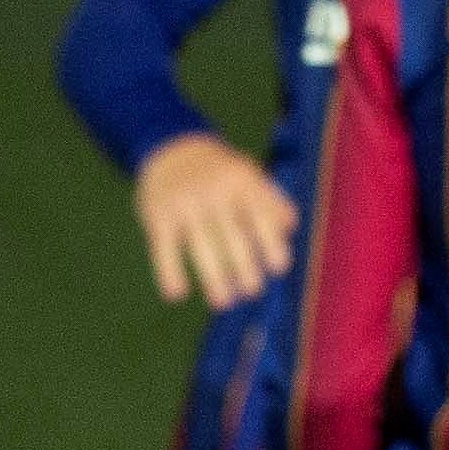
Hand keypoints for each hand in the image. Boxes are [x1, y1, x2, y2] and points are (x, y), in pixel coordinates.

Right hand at [134, 133, 297, 307]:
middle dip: (246, 270)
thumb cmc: (219, 171)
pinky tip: (176, 294)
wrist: (169, 147)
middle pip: (234, 238)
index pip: (262, 216)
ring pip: (202, 249)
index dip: (272, 244)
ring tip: (223, 302)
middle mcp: (214, 192)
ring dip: (214, 280)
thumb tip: (290, 227)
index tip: (279, 269)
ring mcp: (185, 203)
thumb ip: (269, 198)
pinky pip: (165, 249)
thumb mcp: (247, 172)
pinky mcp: (158, 216)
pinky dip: (169, 273)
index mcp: (242, 180)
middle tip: (252, 291)